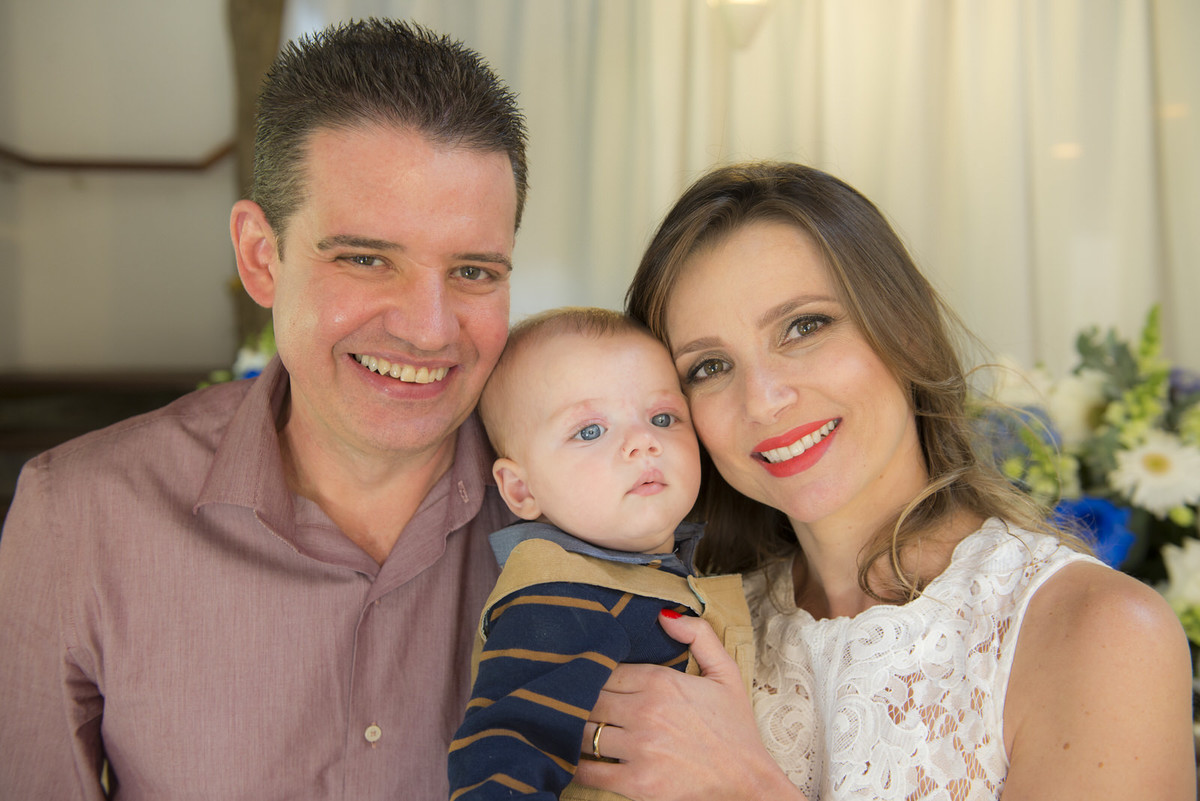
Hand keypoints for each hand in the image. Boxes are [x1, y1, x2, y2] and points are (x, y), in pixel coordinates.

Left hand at [574, 611, 804, 800]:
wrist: (749, 781)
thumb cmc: (735, 728)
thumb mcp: (726, 673)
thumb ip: (699, 635)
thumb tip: (663, 613)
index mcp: (661, 682)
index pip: (605, 672)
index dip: (594, 676)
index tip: (589, 681)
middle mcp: (646, 711)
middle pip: (589, 700)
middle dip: (580, 702)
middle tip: (573, 705)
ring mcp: (640, 748)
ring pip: (584, 733)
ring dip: (575, 732)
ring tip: (572, 730)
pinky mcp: (638, 783)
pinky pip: (590, 771)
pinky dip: (577, 766)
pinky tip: (575, 760)